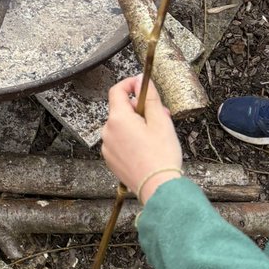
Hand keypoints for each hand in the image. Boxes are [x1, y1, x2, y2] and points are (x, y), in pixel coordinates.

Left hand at [101, 78, 182, 203]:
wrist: (158, 188)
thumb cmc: (161, 156)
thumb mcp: (161, 121)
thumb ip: (150, 98)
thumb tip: (141, 80)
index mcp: (118, 119)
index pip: (117, 91)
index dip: (130, 84)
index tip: (142, 85)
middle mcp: (108, 131)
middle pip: (121, 110)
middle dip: (140, 109)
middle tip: (160, 115)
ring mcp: (107, 147)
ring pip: (121, 126)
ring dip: (136, 125)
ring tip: (156, 135)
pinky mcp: (110, 159)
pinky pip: (119, 141)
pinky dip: (131, 139)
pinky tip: (147, 149)